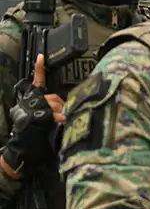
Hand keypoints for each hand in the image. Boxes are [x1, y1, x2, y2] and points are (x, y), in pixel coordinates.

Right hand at [2, 55, 63, 177]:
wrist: (21, 152)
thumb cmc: (35, 137)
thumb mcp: (45, 119)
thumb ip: (53, 109)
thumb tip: (68, 108)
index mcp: (31, 100)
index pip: (37, 82)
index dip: (39, 69)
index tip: (42, 56)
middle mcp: (29, 103)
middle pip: (54, 97)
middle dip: (63, 108)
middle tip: (64, 118)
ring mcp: (30, 110)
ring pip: (54, 105)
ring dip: (62, 115)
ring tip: (61, 123)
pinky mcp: (33, 118)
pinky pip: (52, 115)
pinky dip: (60, 119)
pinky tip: (62, 121)